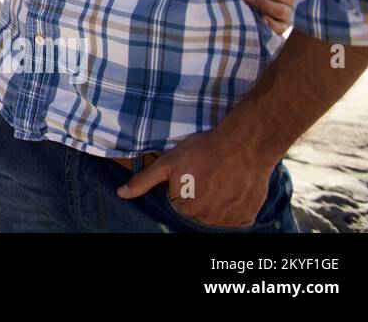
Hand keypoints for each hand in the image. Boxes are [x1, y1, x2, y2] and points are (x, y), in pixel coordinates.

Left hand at [116, 129, 271, 228]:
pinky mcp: (246, 219)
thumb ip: (144, 181)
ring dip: (214, 205)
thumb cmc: (203, 151)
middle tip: (204, 179)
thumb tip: (121, 194)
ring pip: (214, 218)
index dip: (180, 193)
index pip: (175, 209)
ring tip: (218, 183)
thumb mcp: (168, 163)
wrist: (244, 145)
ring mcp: (227, 222)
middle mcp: (205, 221)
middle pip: (195, 216)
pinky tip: (231, 189)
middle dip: (196, 199)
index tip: (188, 181)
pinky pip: (234, 219)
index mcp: (184, 209)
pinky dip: (232, 207)